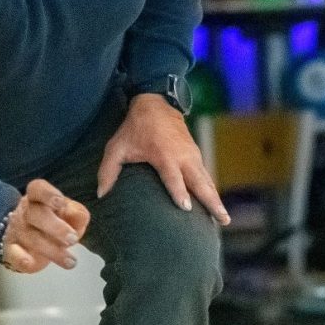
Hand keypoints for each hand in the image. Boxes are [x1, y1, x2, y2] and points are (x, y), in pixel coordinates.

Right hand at [0, 178, 89, 273]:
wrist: (27, 240)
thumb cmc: (54, 223)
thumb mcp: (69, 215)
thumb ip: (77, 214)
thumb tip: (78, 215)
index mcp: (38, 198)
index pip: (37, 189)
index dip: (48, 194)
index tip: (60, 203)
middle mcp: (25, 212)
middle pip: (35, 214)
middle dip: (56, 227)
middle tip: (73, 239)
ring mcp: (16, 230)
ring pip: (30, 237)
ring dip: (52, 250)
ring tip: (71, 261)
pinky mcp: (10, 249)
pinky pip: (13, 253)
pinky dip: (20, 259)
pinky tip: (29, 263)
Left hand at [99, 91, 230, 222]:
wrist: (155, 104)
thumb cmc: (134, 128)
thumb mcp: (116, 147)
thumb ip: (108, 171)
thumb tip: (101, 195)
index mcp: (164, 156)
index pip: (173, 178)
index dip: (179, 193)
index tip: (186, 208)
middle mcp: (183, 157)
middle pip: (200, 183)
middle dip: (211, 202)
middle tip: (223, 220)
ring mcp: (192, 155)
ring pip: (207, 181)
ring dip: (216, 199)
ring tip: (224, 218)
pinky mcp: (195, 154)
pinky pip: (206, 176)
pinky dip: (211, 190)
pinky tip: (215, 203)